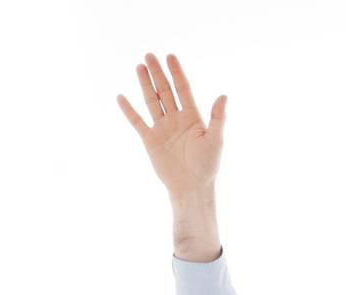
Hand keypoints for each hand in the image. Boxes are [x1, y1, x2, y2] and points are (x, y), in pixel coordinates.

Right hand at [117, 53, 224, 198]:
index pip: (183, 90)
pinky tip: (121, 97)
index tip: (170, 56)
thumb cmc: (208, 166)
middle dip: (158, 73)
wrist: (192, 188)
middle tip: (150, 55)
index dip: (177, 73)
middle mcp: (176, 120)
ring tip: (139, 66)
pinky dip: (128, 110)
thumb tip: (224, 96)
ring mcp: (162, 129)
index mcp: (193, 118)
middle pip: (165, 91)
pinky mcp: (150, 140)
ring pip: (152, 101)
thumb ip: (218, 118)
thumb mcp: (216, 141)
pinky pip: (137, 122)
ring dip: (145, 84)